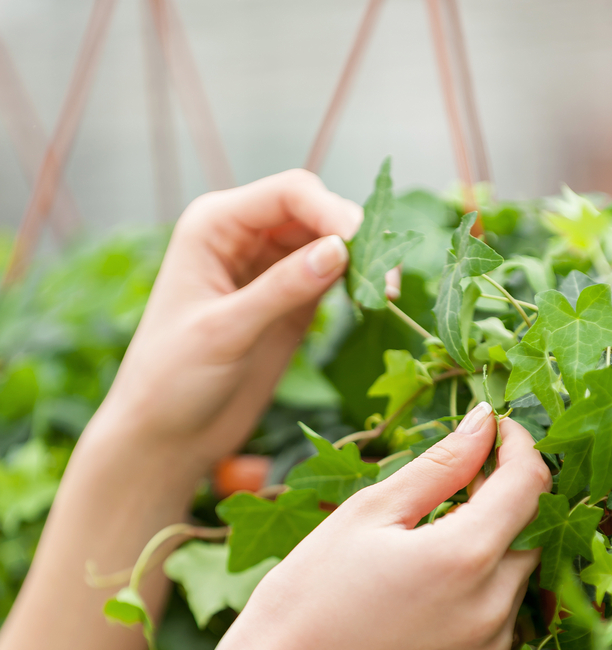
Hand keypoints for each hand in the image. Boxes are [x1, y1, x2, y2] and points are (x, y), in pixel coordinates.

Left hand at [91, 170, 361, 479]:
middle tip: (384, 278)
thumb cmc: (172, 379)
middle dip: (353, 236)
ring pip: (330, 243)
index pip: (288, 194)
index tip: (363, 248)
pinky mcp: (290, 304)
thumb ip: (280, 290)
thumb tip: (340, 251)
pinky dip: (357, 284)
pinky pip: (332, 278)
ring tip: (385, 293)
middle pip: (316, 212)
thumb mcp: (224, 332)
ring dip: (362, 261)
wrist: (167, 434)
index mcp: (214, 226)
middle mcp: (243, 238)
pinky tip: (375, 302)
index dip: (331, 212)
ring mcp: (269, 270)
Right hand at [220, 406, 550, 649]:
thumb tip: (484, 422)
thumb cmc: (310, 594)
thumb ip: (439, 465)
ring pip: (518, 576)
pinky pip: (500, 618)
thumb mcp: (369, 513)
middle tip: (458, 480)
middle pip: (531, 531)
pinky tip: (431, 585)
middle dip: (506, 495)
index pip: (529, 484)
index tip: (496, 428)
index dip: (519, 446)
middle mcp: (491, 609)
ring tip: (434, 535)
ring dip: (494, 545)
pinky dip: (482, 590)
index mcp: (464, 558)